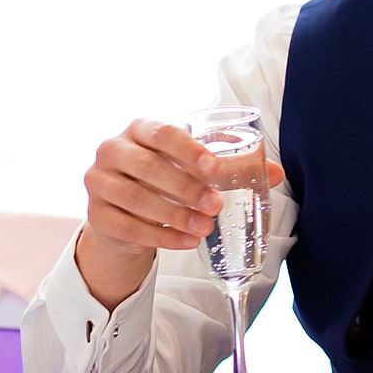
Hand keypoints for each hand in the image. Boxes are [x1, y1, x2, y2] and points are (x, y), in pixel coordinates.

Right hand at [74, 119, 283, 305]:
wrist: (126, 211)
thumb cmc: (165, 178)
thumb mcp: (192, 167)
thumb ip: (230, 166)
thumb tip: (276, 172)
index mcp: (139, 129)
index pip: (163, 133)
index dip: (189, 150)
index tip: (215, 169)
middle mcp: (112, 150)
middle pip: (146, 166)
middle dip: (185, 187)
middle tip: (216, 205)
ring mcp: (98, 182)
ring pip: (135, 198)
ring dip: (175, 215)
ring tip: (205, 228)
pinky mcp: (96, 215)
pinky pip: (127, 227)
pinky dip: (161, 236)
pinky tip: (187, 243)